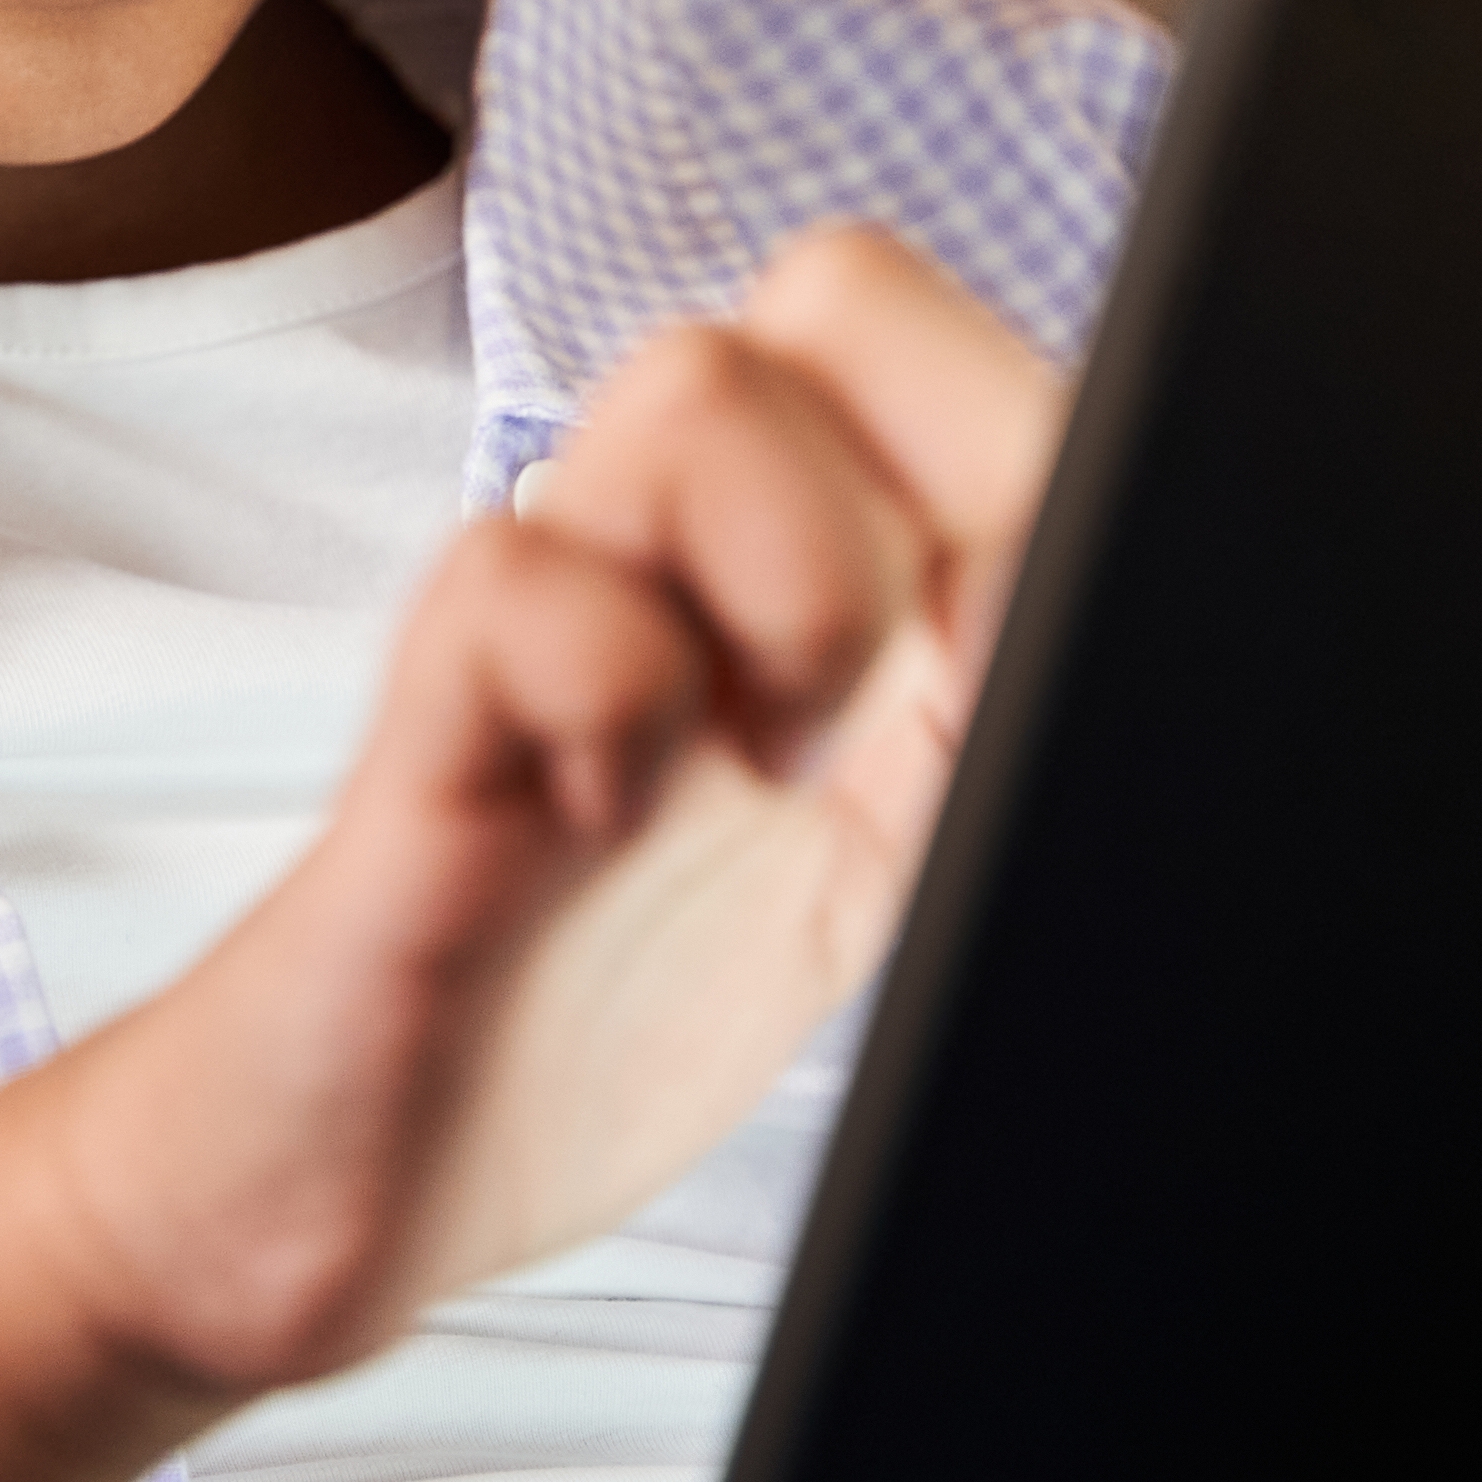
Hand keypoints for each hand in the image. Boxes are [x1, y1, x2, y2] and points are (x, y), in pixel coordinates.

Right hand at [1, 225, 1063, 1405]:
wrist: (332, 1185)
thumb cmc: (584, 1016)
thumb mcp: (867, 875)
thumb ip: (974, 722)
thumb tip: (1149, 629)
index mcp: (795, 570)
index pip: (936, 339)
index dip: (1013, 445)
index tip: (986, 654)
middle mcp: (666, 552)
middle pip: (829, 296)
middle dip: (917, 502)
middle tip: (871, 712)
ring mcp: (538, 619)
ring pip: (694, 389)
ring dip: (788, 594)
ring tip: (747, 773)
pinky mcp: (426, 727)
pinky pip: (521, 582)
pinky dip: (613, 706)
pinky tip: (607, 828)